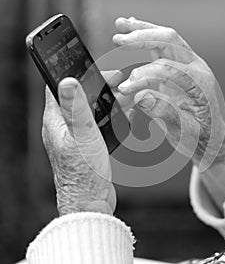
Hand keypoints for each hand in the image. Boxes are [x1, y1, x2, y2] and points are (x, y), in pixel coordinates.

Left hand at [42, 77, 115, 215]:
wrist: (90, 201)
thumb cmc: (83, 172)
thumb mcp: (81, 135)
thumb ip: (76, 107)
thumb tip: (67, 80)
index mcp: (56, 120)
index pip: (58, 86)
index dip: (75, 72)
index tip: (94, 67)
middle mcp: (63, 126)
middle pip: (79, 95)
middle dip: (98, 84)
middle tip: (118, 80)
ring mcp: (75, 135)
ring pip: (91, 108)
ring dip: (106, 99)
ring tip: (125, 94)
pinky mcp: (86, 144)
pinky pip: (97, 121)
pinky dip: (109, 114)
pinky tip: (122, 113)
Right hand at [113, 17, 224, 163]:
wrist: (211, 136)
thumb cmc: (201, 136)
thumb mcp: (186, 132)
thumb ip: (165, 113)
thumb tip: (141, 97)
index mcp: (201, 83)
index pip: (168, 70)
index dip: (143, 76)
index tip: (124, 88)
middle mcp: (196, 67)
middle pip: (170, 41)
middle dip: (142, 38)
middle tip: (118, 39)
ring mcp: (188, 64)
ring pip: (166, 37)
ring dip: (143, 29)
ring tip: (121, 23)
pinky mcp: (179, 66)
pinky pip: (163, 45)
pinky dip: (147, 35)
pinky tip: (134, 28)